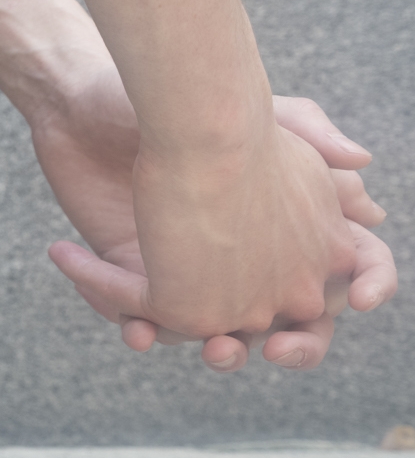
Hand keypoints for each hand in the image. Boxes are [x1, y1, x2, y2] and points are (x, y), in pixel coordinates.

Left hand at [30, 65, 394, 368]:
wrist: (88, 105)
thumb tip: (369, 191)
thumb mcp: (253, 113)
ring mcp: (191, 272)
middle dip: (295, 348)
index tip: (364, 296)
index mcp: (290, 226)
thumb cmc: (177, 106)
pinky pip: (142, 319)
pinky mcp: (132, 274)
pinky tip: (134, 329)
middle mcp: (248, 260)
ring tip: (211, 349)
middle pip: (296, 327)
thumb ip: (317, 139)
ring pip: (217, 337)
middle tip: (281, 345)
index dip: (370, 284)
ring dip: (218, 352)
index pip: (355, 269)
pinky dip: (139, 329)